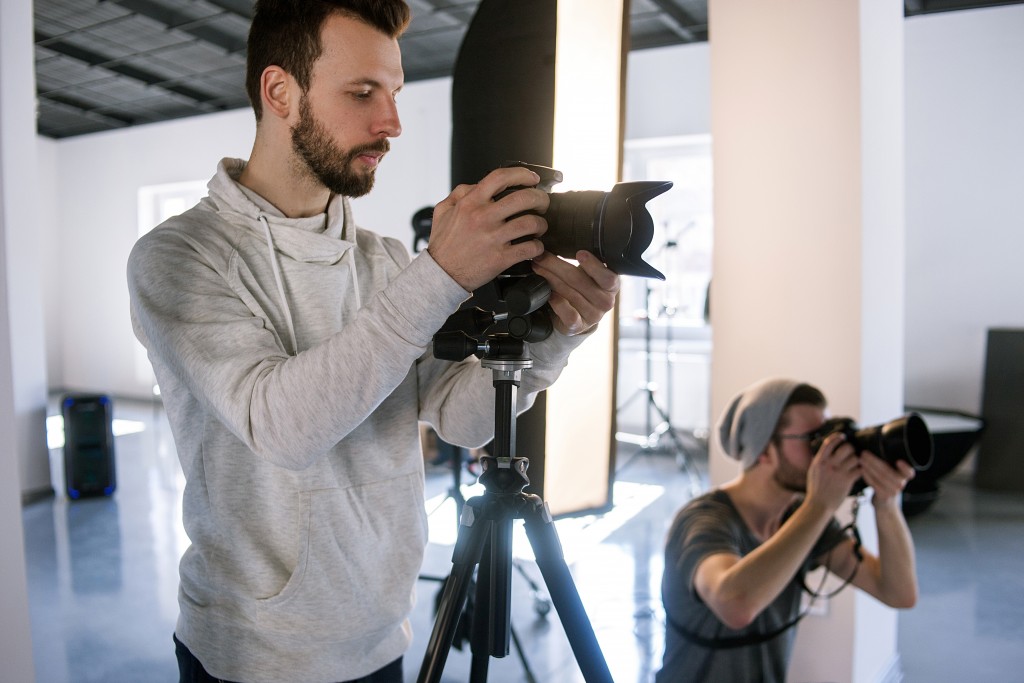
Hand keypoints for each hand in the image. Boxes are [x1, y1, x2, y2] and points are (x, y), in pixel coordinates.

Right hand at [427, 167, 549, 290]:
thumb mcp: (443, 211)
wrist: (441, 275)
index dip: (522, 174)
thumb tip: (477, 184)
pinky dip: (538, 246)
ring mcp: (493, 238)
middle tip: (542, 203)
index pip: (500, 177)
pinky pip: (530, 248)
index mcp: (471, 203)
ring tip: (539, 227)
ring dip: (541, 224)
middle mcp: (483, 217)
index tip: (532, 179)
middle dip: (540, 199)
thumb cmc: (443, 245)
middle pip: (524, 198)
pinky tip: (535, 246)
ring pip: (531, 223)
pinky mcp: (501, 258)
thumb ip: (459, 193)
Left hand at [531, 250, 619, 335]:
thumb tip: (562, 241)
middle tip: (540, 256)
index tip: (579, 253)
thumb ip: (586, 261)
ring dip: (550, 279)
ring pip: (570, 294)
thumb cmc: (583, 288)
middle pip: (580, 282)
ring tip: (537, 268)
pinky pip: (568, 314)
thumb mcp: (589, 274)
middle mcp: (606, 302)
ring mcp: (593, 316)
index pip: (608, 277)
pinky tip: (549, 294)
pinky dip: (557, 302)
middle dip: (556, 266)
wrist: (577, 315)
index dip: (593, 265)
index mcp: (612, 286)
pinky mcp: (578, 326)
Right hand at [805, 433, 861, 512]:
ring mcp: (838, 472)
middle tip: (852, 454)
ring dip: (857, 461)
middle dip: (851, 449)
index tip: (843, 437)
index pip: (829, 442)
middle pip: (846, 447)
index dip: (838, 437)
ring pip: (855, 458)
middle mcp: (829, 464)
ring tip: (856, 465)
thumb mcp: (813, 471)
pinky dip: (861, 470)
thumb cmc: (816, 489)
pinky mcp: (847, 480)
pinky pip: (859, 470)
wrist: (819, 504)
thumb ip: (820, 461)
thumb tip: (825, 451)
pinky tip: (859, 473)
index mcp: (820, 461)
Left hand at [859, 451, 914, 508]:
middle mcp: (901, 484)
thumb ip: (889, 462)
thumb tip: (877, 443)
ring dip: (869, 466)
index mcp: (905, 476)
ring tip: (861, 458)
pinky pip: (874, 483)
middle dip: (874, 461)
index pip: (909, 472)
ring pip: (880, 477)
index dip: (905, 468)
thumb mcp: (892, 473)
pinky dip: (867, 475)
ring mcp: (893, 491)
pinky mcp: (884, 495)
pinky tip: (861, 469)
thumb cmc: (886, 482)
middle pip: (888, 471)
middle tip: (864, 453)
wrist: (885, 504)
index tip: (899, 461)